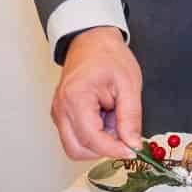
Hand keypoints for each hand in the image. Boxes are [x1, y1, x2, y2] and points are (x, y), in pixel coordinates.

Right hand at [52, 27, 142, 161]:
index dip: (113, 149)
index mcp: (76, 98)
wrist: (92, 42)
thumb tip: (132, 143)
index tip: (131, 150)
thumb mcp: (129, 84)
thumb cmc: (108, 56)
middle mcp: (61, 109)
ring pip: (75, 147)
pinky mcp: (61, 116)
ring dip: (98, 142)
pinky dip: (93, 135)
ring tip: (113, 118)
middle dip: (103, 148)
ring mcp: (58, 113)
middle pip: (77, 149)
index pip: (91, 138)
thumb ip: (131, 117)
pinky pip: (75, 137)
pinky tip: (105, 117)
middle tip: (123, 132)